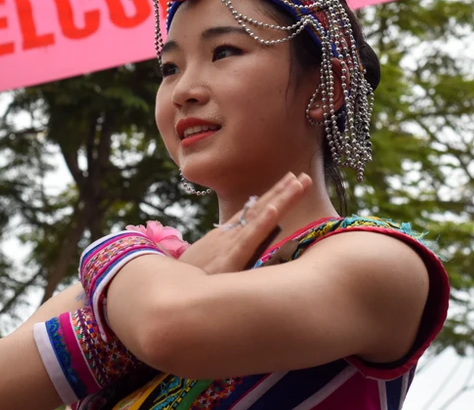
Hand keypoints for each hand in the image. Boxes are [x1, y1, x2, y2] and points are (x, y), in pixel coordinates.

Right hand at [177, 172, 310, 274]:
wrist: (166, 298)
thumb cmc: (191, 286)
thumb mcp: (213, 268)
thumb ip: (233, 258)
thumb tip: (254, 249)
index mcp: (226, 237)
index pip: (254, 211)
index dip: (274, 196)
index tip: (293, 181)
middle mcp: (229, 236)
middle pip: (260, 209)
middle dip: (283, 192)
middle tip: (306, 175)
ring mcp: (229, 245)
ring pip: (259, 218)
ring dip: (279, 199)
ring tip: (297, 182)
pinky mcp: (229, 261)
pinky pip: (248, 239)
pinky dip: (261, 222)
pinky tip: (273, 209)